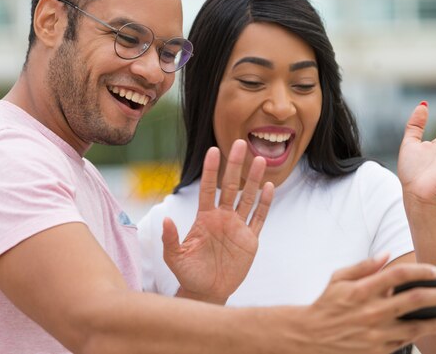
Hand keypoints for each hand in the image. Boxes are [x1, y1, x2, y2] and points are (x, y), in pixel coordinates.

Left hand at [162, 139, 273, 303]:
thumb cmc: (189, 273)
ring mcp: (238, 227)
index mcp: (205, 217)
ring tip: (260, 160)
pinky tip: (269, 187)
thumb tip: (166, 219)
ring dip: (254, 179)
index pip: (208, 188)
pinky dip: (265, 204)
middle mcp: (222, 217)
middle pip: (230, 186)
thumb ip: (170, 239)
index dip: (211, 169)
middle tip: (240, 143)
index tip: (214, 149)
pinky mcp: (250, 239)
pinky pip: (259, 218)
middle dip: (235, 165)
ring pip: (248, 198)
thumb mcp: (175, 257)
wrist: (207, 291)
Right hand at [299, 255, 435, 353]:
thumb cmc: (327, 304)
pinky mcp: (377, 350)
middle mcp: (371, 310)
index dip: (420, 270)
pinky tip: (427, 331)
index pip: (398, 274)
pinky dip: (418, 336)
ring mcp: (375, 333)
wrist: (310, 338)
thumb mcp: (338, 278)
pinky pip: (404, 342)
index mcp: (362, 289)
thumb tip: (386, 254)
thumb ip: (363, 265)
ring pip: (415, 326)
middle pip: (414, 299)